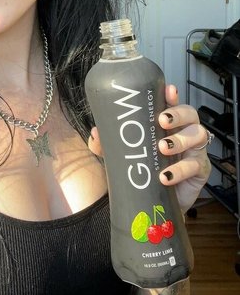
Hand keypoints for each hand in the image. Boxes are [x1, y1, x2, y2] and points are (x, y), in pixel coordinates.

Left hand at [88, 84, 211, 213]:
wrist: (153, 204)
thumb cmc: (142, 171)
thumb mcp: (122, 155)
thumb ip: (107, 144)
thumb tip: (96, 132)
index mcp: (167, 124)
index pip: (173, 104)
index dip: (172, 96)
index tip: (168, 90)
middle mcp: (183, 132)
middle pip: (191, 114)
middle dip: (178, 114)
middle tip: (161, 121)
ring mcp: (194, 150)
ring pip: (198, 135)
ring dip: (180, 139)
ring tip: (162, 147)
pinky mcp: (200, 170)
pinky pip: (195, 165)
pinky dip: (180, 170)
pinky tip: (165, 175)